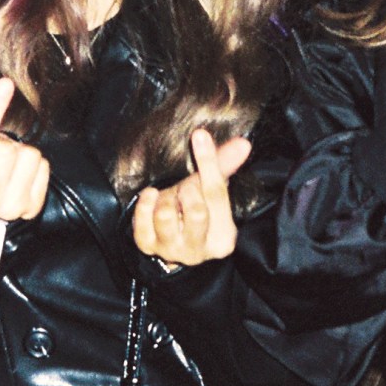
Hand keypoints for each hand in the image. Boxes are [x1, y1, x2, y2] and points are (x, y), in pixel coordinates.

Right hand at [0, 77, 51, 219]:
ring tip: (9, 164)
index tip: (5, 84)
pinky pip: (43, 168)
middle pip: (5, 148)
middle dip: (4, 142)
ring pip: (28, 156)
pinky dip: (35, 165)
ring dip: (21, 152)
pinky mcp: (30, 209)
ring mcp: (6, 208)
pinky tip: (21, 175)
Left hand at [131, 130, 252, 266]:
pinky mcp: (147, 247)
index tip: (200, 135)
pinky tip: (153, 197)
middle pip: (196, 210)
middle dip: (188, 189)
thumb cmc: (195, 210)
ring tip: (171, 197)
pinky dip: (146, 202)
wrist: (172, 240)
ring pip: (166, 215)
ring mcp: (172, 251)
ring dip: (167, 197)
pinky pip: (142, 219)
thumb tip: (243, 143)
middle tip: (186, 187)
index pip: (218, 195)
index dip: (209, 162)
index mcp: (223, 238)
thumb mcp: (212, 191)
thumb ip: (225, 166)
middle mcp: (199, 251)